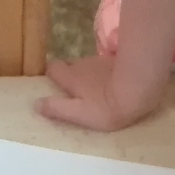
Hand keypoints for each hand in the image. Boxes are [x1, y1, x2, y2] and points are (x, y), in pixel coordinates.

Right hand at [36, 55, 163, 131]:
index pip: (53, 68)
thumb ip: (57, 109)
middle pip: (71, 65)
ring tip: (98, 88)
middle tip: (77, 89)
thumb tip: (35, 105)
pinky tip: (115, 82)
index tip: (54, 83)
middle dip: (71, 73)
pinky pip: (108, 65)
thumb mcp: (79, 113)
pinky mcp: (120, 60)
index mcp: (71, 77)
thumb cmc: (106, 105)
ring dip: (90, 74)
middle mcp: (83, 65)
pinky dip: (107, 72)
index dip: (52, 74)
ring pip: (90, 65)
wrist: (139, 87)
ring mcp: (102, 61)